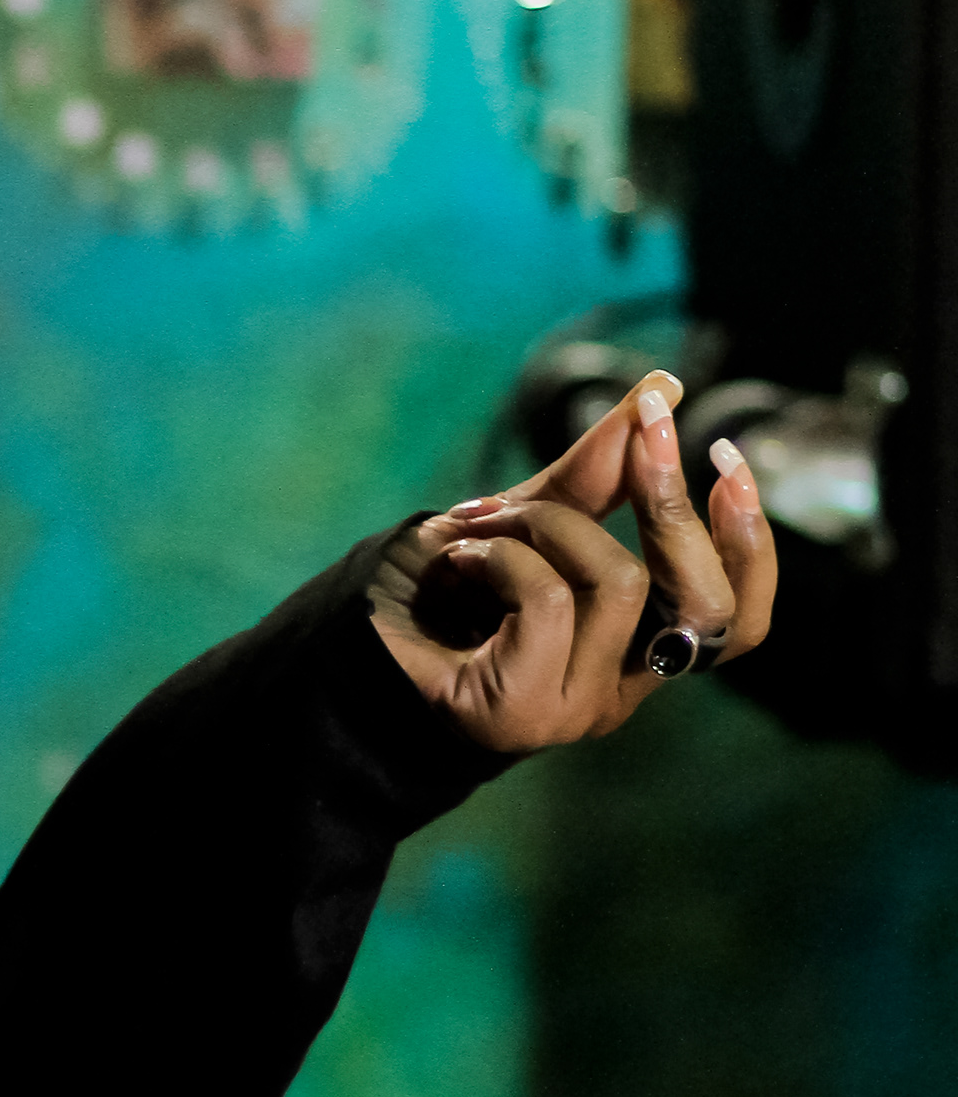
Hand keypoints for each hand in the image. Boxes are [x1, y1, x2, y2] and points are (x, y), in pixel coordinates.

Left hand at [370, 371, 777, 750]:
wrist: (351, 645)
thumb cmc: (442, 591)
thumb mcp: (528, 521)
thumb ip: (597, 472)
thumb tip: (663, 388)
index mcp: (638, 654)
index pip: (738, 618)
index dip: (745, 543)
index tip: (723, 457)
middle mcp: (622, 691)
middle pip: (700, 599)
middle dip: (669, 500)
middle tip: (644, 426)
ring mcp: (576, 707)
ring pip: (620, 583)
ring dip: (549, 526)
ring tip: (484, 525)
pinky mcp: (523, 707)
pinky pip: (549, 598)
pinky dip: (506, 556)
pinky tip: (462, 559)